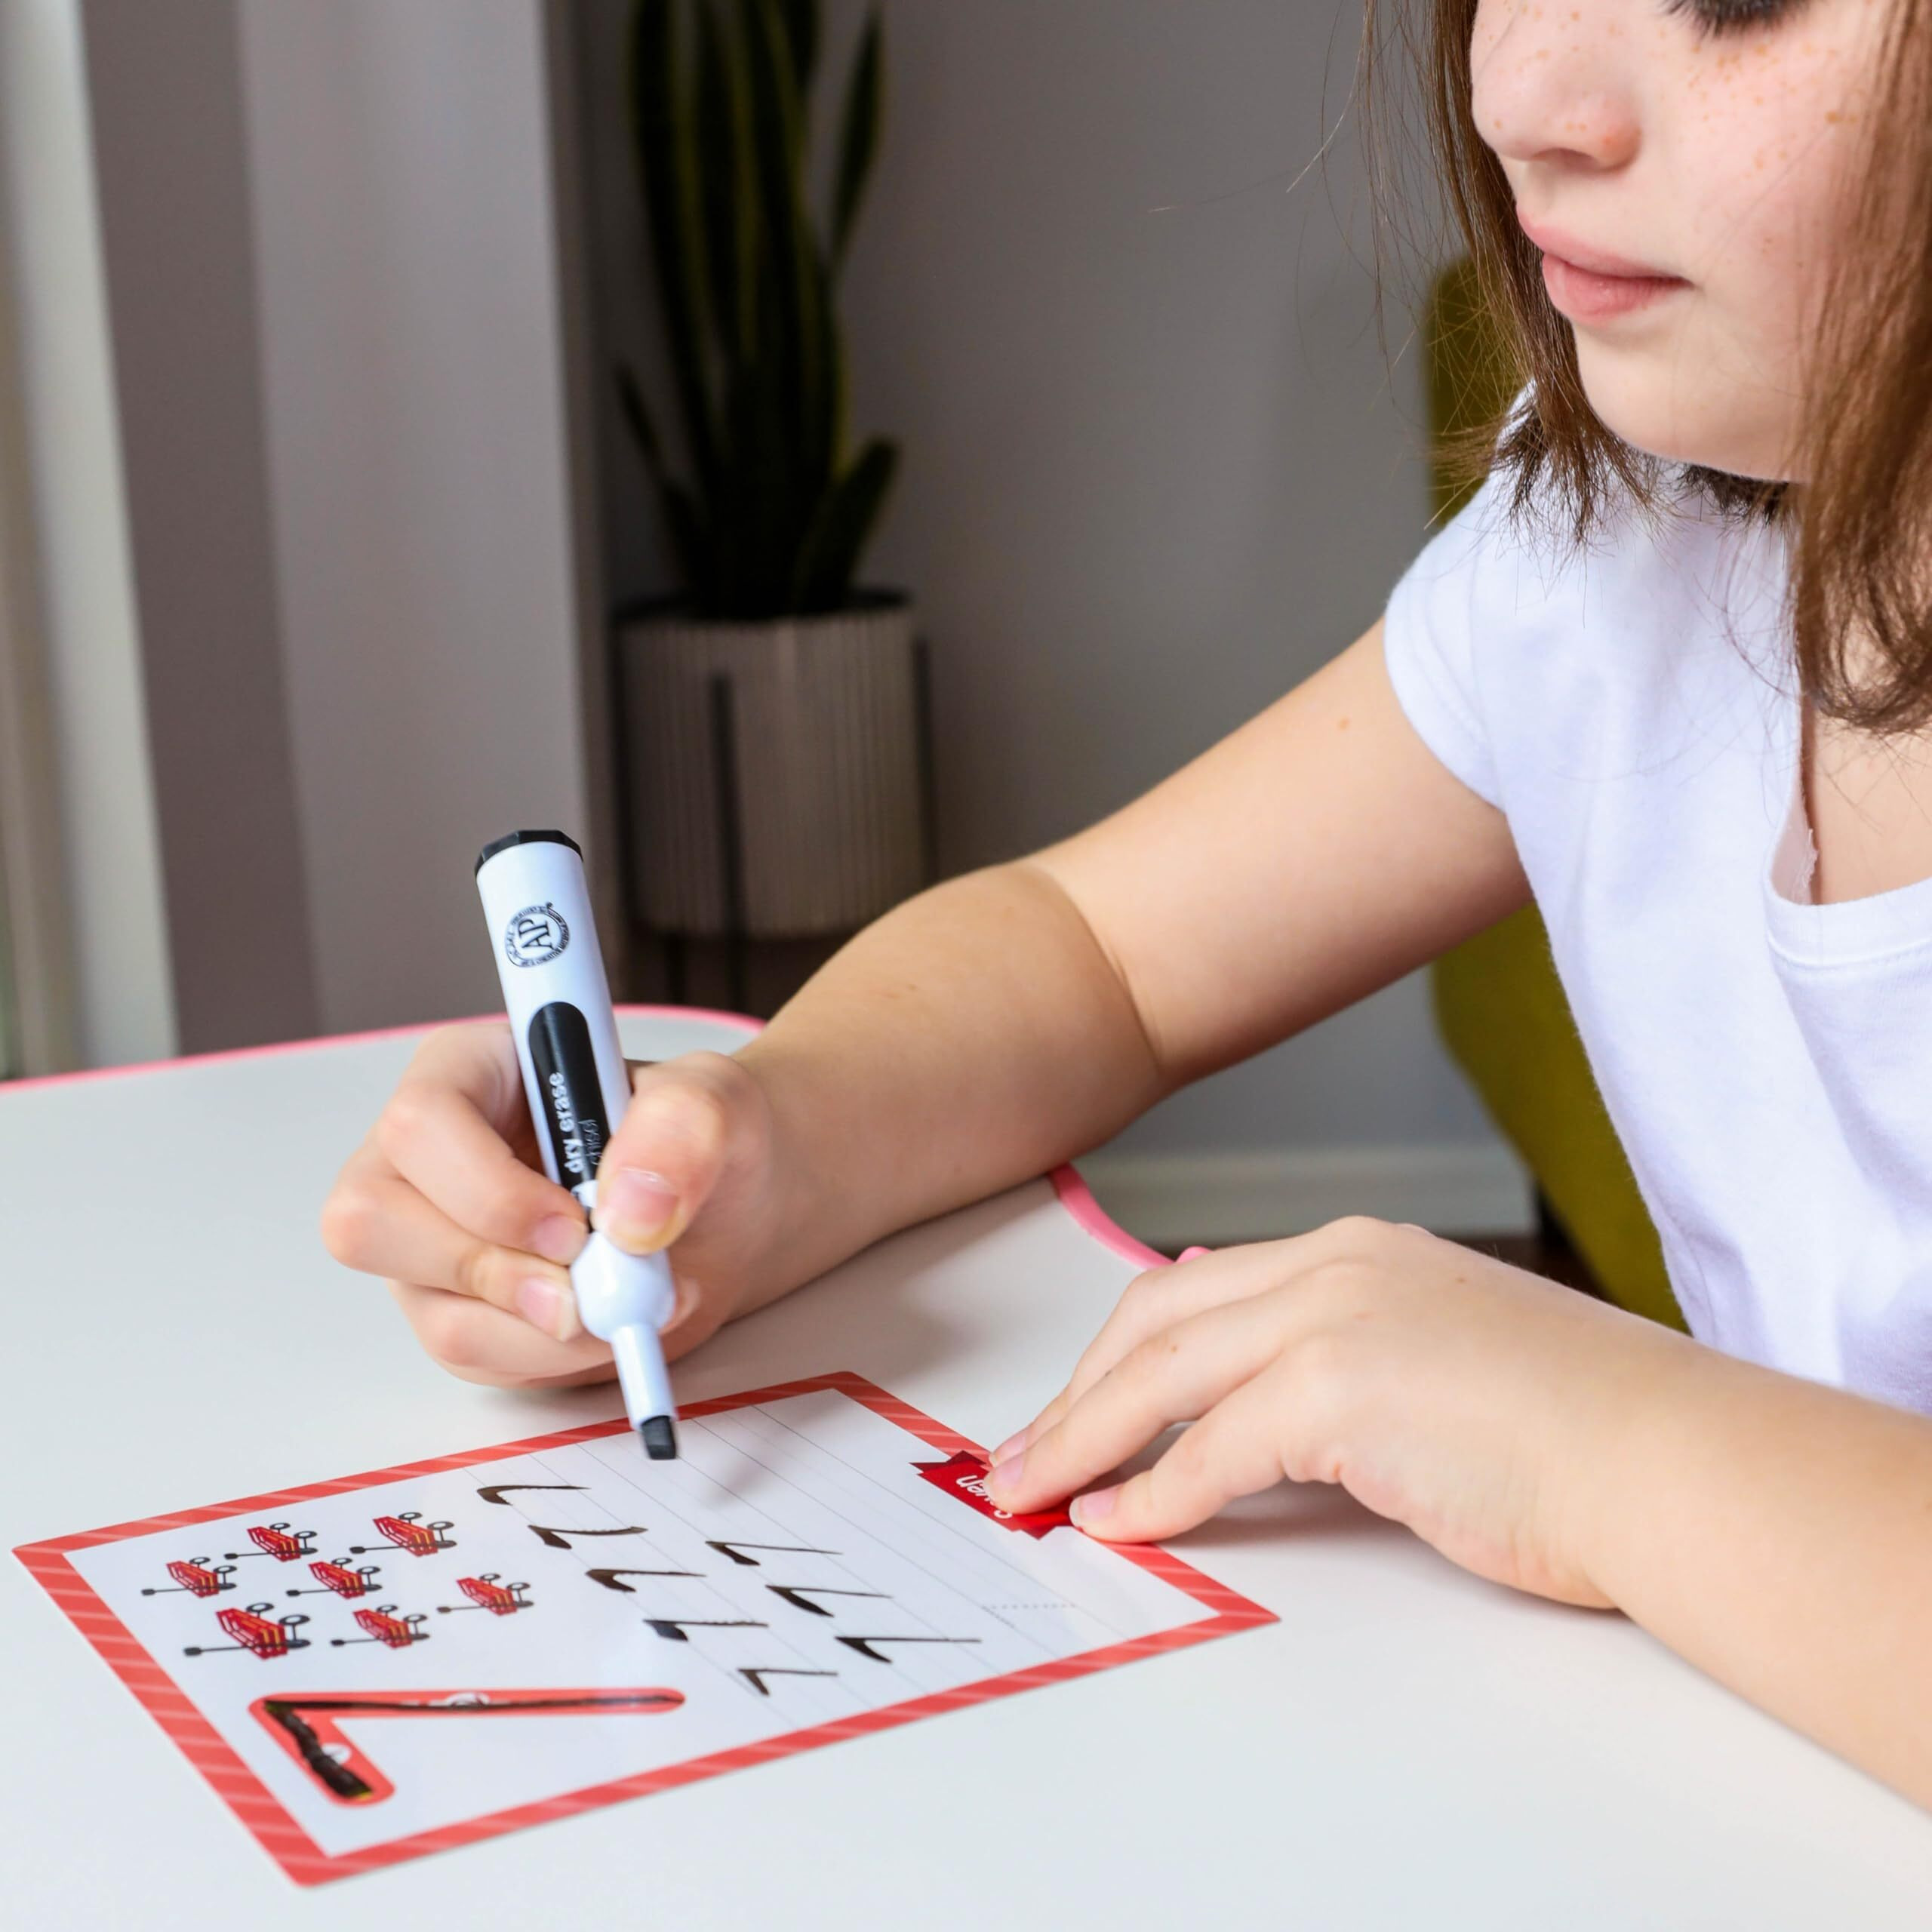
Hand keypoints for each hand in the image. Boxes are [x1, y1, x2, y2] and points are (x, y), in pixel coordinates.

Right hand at [321, 1024, 783, 1388]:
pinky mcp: (456, 1309)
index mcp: (468, 1073)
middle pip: (369, 1224)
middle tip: (593, 1286)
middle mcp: (423, 1157)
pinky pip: (474, 1360)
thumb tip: (629, 1210)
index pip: (420, 1123)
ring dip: (547, 1332)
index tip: (576, 1227)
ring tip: (633, 1299)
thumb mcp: (719, 1101)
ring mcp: (428, 1241)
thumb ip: (685, 1128)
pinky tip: (611, 1320)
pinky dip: (555, 1359)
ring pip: (433, 1313)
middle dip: (492, 1273)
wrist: (726, 1210)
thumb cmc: (703, 1138)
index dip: (488, 1190)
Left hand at [981, 1217, 1696, 1606]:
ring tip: (1035, 1495)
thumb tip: (1248, 1403)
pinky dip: (1154, 1493)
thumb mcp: (1439, 1359)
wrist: (1671, 1457)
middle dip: (1075, 1394)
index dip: (1118, 1357)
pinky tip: (1121, 1525)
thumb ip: (1341, 1360)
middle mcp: (1335, 1264)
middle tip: (1022, 1459)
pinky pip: (1210, 1451)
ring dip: (1084, 1441)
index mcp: (1357, 1251)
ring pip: (1161, 1377)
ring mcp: (1336, 1317)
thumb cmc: (1577, 1428)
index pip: (1194, 1292)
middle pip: (1154, 1323)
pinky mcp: (1341, 1389)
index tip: (1072, 1411)